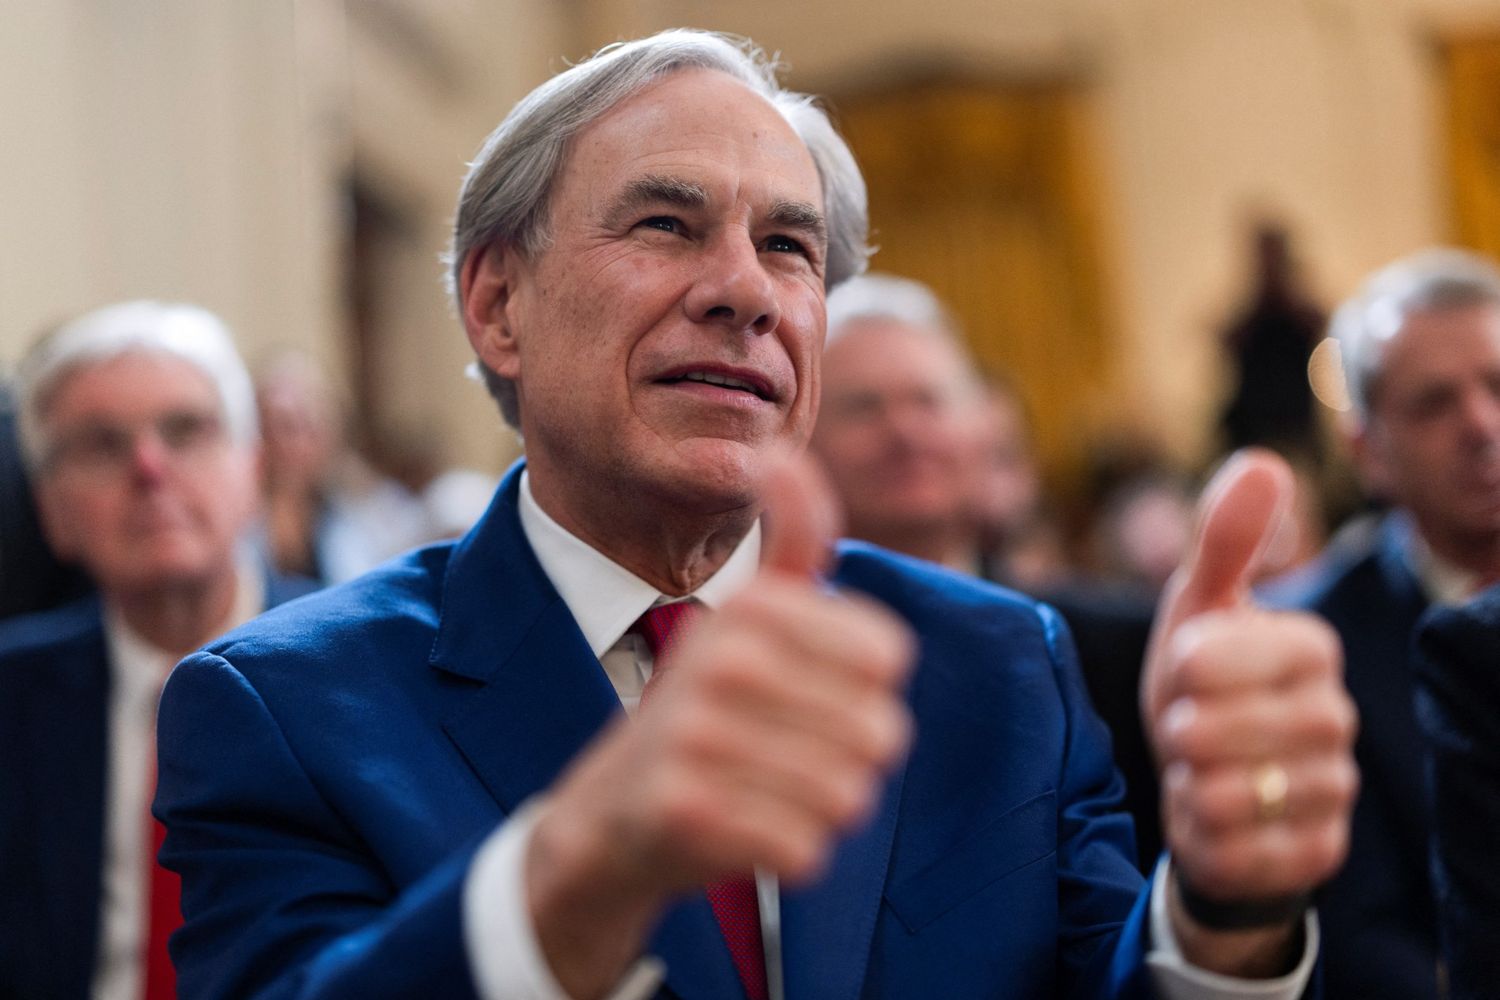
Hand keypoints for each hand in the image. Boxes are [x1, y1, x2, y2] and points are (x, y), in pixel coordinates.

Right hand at [526, 453, 914, 997]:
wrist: (610, 817)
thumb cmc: (703, 713)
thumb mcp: (746, 618)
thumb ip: (791, 540)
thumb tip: (778, 454)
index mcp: (752, 608)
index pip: (887, 657)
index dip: (861, 693)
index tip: (804, 698)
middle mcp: (722, 658)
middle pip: (879, 731)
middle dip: (847, 761)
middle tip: (783, 759)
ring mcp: (697, 732)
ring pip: (846, 794)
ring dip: (818, 810)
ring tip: (764, 794)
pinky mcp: (684, 808)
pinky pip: (803, 848)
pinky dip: (788, 854)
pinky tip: (744, 833)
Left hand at [1142, 449, 1357, 974]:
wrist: (1212, 785)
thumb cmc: (1204, 685)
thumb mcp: (1198, 608)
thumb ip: (1226, 541)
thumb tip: (1263, 462)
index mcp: (1310, 648)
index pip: (1214, 656)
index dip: (1181, 667)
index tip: (1184, 670)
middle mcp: (1334, 718)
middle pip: (1216, 732)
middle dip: (1179, 734)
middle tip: (1187, 729)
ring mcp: (1333, 790)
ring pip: (1226, 798)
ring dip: (1190, 786)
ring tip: (1203, 770)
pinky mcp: (1318, 852)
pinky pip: (1237, 853)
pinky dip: (1203, 836)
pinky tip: (1214, 817)